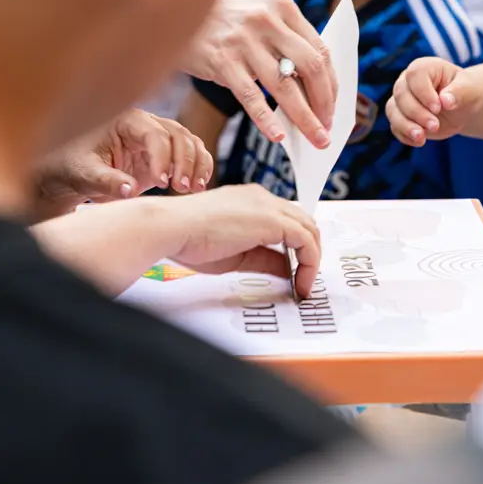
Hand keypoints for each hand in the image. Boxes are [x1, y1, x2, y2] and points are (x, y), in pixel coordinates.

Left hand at [35, 109, 213, 216]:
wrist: (73, 173)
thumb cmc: (73, 166)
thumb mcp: (85, 174)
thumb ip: (107, 181)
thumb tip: (131, 190)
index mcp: (125, 121)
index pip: (153, 134)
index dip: (162, 157)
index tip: (161, 182)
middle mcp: (145, 125)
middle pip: (178, 134)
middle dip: (185, 160)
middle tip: (182, 187)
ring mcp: (157, 139)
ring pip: (189, 142)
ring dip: (197, 164)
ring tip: (194, 189)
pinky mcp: (164, 155)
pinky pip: (191, 153)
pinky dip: (199, 167)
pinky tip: (198, 185)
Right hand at [170, 185, 321, 297]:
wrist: (171, 228)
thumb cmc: (188, 238)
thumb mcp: (235, 254)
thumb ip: (263, 258)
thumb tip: (285, 269)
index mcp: (250, 201)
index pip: (286, 221)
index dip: (295, 246)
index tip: (293, 271)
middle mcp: (263, 198)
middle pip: (303, 223)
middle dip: (308, 253)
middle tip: (304, 279)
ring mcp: (268, 206)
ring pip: (309, 229)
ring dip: (311, 259)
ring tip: (304, 285)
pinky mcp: (272, 220)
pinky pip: (306, 241)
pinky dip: (309, 263)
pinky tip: (299, 282)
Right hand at [181, 0, 336, 148]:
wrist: (173, 12)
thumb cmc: (224, 24)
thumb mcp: (259, 19)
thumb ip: (285, 43)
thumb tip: (314, 91)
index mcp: (283, 6)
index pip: (321, 50)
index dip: (332, 84)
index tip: (334, 109)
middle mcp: (267, 20)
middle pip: (311, 67)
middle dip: (325, 103)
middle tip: (328, 129)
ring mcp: (243, 40)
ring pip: (285, 87)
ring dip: (305, 118)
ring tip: (315, 139)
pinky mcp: (222, 61)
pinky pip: (251, 97)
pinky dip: (267, 120)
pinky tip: (278, 136)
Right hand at [386, 57, 480, 145]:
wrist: (461, 108)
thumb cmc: (465, 93)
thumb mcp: (469, 90)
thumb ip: (460, 92)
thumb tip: (446, 100)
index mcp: (424, 68)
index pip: (414, 75)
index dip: (423, 93)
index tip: (438, 107)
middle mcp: (407, 81)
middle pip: (401, 95)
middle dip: (417, 113)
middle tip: (435, 126)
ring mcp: (401, 100)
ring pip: (393, 112)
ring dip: (406, 126)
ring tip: (422, 137)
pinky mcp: (400, 117)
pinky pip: (395, 127)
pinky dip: (405, 136)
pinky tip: (420, 142)